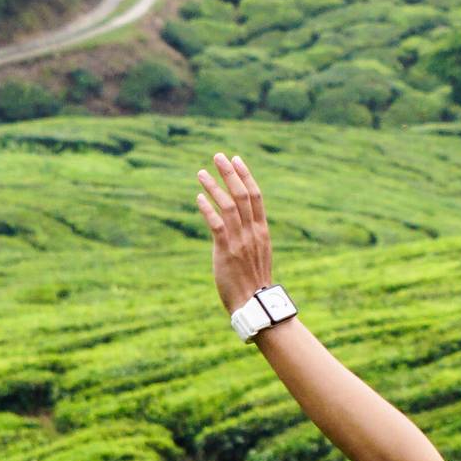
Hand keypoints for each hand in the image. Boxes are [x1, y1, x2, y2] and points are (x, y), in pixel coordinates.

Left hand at [195, 149, 275, 310]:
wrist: (254, 304)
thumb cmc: (253, 282)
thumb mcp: (258, 255)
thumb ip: (250, 237)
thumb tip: (241, 225)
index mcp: (262, 231)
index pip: (256, 196)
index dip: (246, 176)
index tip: (237, 160)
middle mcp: (253, 232)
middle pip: (242, 195)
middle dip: (230, 173)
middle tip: (218, 156)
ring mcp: (240, 241)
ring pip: (228, 206)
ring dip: (214, 187)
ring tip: (201, 173)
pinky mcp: (226, 251)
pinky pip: (217, 225)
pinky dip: (207, 209)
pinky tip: (198, 198)